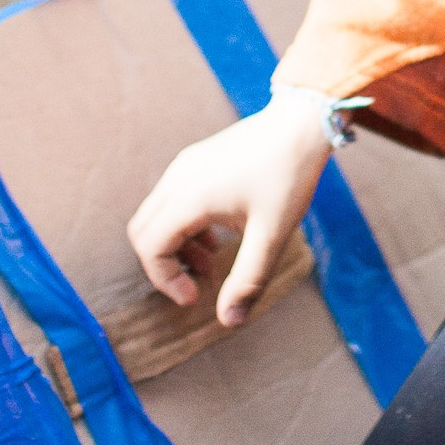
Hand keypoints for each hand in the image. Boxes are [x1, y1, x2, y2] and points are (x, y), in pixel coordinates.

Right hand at [126, 86, 333, 328]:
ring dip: (175, 244)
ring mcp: (184, 166)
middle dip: (164, 264)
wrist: (301, 124)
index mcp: (190, 197)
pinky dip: (183, 224)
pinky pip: (172, 199)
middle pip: (143, 231)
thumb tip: (229, 320)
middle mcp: (178, 178)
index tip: (196, 296)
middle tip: (198, 281)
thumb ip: (248, 279)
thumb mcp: (273, 234)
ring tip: (211, 260)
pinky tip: (218, 233)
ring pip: (156, 214)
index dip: (166, 280)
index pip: (150, 247)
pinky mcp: (195, 160)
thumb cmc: (288, 176)